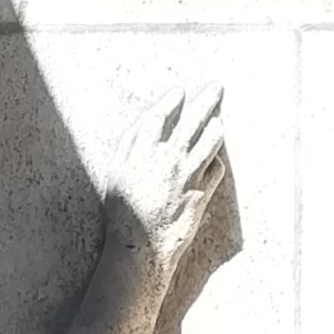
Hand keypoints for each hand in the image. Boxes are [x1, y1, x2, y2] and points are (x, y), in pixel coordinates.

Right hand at [102, 82, 238, 293]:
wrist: (141, 246)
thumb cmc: (122, 212)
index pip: (160, 115)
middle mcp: (168, 158)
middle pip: (193, 119)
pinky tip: (213, 160)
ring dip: (217, 127)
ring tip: (218, 121)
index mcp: (142, 151)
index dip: (171, 100)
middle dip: (207, 100)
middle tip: (217, 87)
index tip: (179, 92)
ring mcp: (188, 174)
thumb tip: (144, 122)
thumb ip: (129, 144)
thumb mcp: (115, 173)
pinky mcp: (202, 191)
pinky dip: (216, 162)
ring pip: (211, 140)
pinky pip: (216, 169)